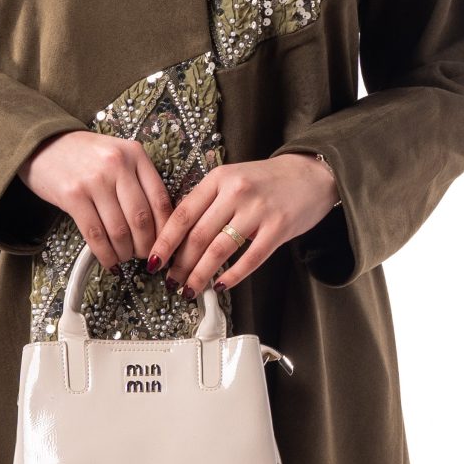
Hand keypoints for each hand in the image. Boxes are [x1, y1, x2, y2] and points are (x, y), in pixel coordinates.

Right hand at [17, 130, 175, 270]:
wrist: (43, 144)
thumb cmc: (83, 155)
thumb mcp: (117, 155)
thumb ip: (138, 180)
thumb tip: (158, 225)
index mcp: (134, 154)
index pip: (160, 199)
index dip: (165, 230)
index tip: (164, 244)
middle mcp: (117, 164)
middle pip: (141, 218)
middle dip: (145, 245)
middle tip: (143, 255)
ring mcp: (94, 180)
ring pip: (119, 230)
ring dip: (125, 252)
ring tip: (124, 257)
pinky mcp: (72, 196)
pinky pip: (95, 234)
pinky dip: (105, 254)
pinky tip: (109, 261)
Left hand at [146, 152, 340, 297]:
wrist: (310, 174)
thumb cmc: (266, 181)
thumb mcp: (231, 179)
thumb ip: (206, 202)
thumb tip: (175, 236)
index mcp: (218, 178)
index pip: (182, 213)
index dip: (164, 241)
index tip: (154, 261)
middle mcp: (236, 192)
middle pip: (197, 235)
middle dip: (180, 265)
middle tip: (171, 282)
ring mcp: (258, 209)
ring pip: (219, 249)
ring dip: (200, 274)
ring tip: (190, 289)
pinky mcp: (278, 227)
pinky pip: (250, 258)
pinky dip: (232, 275)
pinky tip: (220, 285)